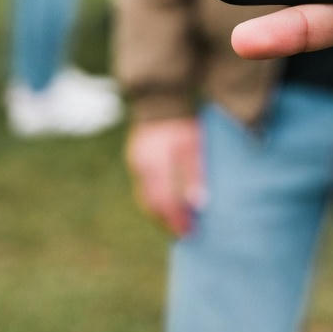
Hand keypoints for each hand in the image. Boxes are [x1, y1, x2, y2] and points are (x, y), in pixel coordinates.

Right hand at [126, 117, 204, 235]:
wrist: (161, 99)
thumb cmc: (182, 123)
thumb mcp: (193, 146)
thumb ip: (194, 174)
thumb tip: (197, 204)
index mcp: (155, 164)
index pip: (164, 202)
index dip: (176, 220)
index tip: (189, 232)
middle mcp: (141, 167)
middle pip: (151, 205)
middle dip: (167, 221)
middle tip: (183, 233)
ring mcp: (135, 163)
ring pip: (144, 198)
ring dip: (159, 213)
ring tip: (176, 222)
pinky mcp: (135, 160)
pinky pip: (143, 187)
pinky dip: (154, 199)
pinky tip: (166, 203)